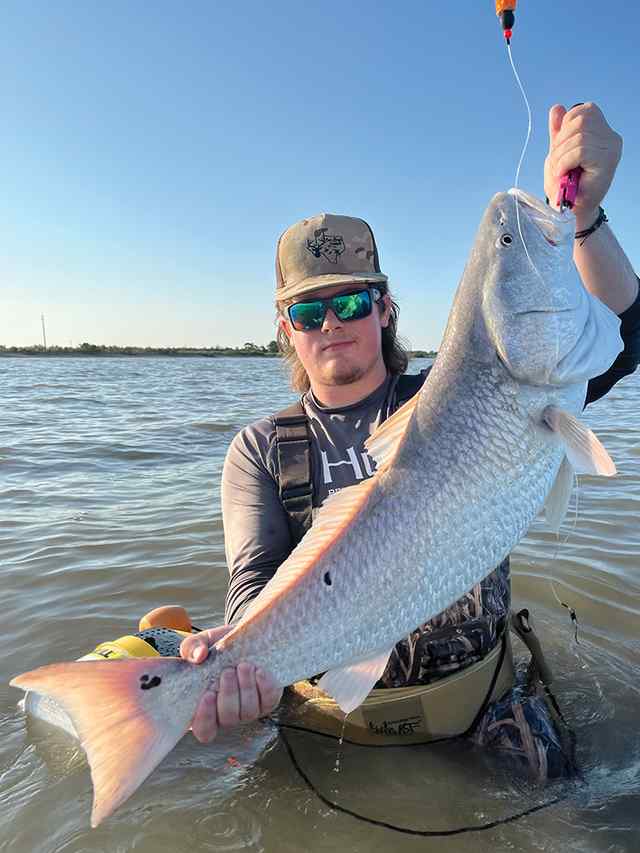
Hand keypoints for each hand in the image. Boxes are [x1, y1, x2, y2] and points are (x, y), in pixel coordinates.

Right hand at [180, 625, 282, 742]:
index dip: (205, 718)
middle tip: (227, 671)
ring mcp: (249, 709)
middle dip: (228, 694)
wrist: (245, 637)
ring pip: (249, 712)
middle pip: (228, 718)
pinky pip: (269, 701)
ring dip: (246, 688)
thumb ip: (192, 648)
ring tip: (243, 666)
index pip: (204, 729)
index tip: (208, 694)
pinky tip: (259, 671)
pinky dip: (265, 687)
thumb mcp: (201, 644)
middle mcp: (228, 714)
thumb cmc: (218, 647)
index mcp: (206, 707)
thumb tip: (199, 656)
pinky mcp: (268, 700)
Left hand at [543, 102, 621, 228]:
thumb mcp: (558, 153)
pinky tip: (563, 173)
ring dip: (560, 156)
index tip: (560, 150)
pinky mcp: (607, 161)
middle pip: (579, 120)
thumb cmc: (565, 185)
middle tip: (558, 164)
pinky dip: (565, 162)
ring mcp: (611, 148)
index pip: (582, 111)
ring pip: (578, 136)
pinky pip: (580, 150)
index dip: (564, 127)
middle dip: (560, 142)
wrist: (570, 211)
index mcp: (601, 132)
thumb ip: (559, 132)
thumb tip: (557, 108)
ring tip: (561, 171)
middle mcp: (610, 137)